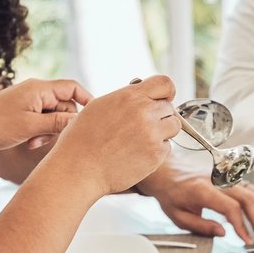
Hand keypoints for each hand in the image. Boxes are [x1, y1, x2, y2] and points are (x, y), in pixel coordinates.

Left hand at [0, 78, 88, 152]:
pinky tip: (29, 143)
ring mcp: (26, 102)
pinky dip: (39, 132)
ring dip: (49, 130)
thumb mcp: (31, 126)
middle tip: (51, 139)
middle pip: (63, 105)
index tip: (93, 119)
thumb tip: (81, 120)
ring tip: (35, 144)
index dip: (86, 101)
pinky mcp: (19, 113)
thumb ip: (58, 123)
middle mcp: (34, 92)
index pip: (72, 88)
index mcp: (39, 88)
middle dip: (62, 123)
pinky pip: (39, 121)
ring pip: (52, 115)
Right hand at [49, 75, 180, 195]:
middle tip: (141, 126)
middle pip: (170, 107)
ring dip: (162, 131)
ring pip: (174, 126)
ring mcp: (153, 135)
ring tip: (140, 138)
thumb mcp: (100, 106)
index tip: (162, 99)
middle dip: (159, 115)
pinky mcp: (156, 155)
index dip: (165, 92)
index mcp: (130, 96)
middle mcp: (144, 113)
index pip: (165, 84)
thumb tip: (143, 95)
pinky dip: (156, 150)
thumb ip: (127, 98)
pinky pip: (166, 147)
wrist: (79, 169)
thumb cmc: (83, 139)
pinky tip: (135, 153)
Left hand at [140, 165, 253, 243]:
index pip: (231, 207)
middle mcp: (218, 180)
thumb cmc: (171, 195)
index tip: (247, 240)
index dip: (242, 225)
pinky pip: (251, 189)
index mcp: (203, 190)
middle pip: (249, 198)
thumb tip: (223, 233)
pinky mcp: (231, 178)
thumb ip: (201, 226)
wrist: (167, 172)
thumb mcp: (178, 216)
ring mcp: (227, 177)